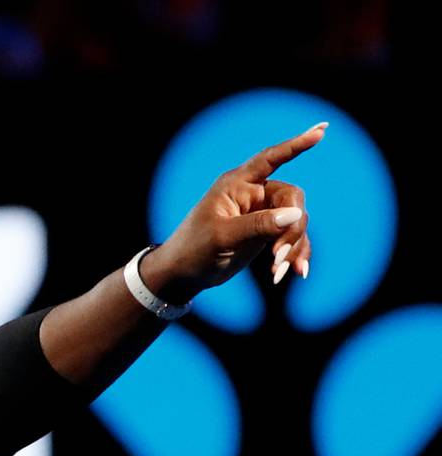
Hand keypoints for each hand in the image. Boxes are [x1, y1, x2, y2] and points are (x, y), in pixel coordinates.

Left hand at [146, 121, 325, 295]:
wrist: (184, 273)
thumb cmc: (194, 248)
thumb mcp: (223, 236)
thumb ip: (258, 224)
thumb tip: (296, 214)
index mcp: (236, 184)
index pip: (270, 159)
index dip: (295, 145)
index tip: (321, 131)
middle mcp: (253, 194)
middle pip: (292, 199)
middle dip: (292, 227)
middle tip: (278, 255)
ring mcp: (262, 214)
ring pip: (296, 221)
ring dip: (293, 246)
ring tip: (278, 270)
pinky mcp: (267, 234)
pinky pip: (292, 238)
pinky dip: (295, 254)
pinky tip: (297, 272)